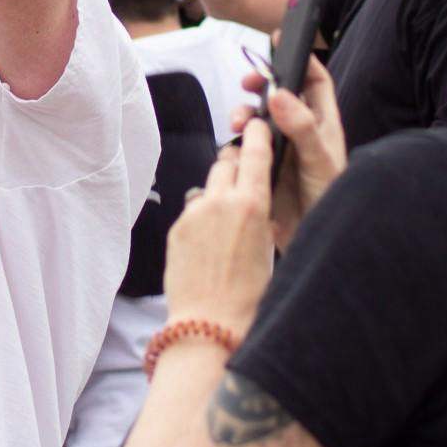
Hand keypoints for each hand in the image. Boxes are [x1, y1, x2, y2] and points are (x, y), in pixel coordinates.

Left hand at [162, 124, 276, 335]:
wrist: (209, 324)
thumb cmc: (248, 296)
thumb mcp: (269, 249)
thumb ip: (261, 216)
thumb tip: (257, 204)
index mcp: (252, 204)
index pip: (255, 152)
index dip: (257, 134)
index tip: (258, 123)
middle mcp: (220, 201)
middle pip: (228, 162)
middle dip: (236, 164)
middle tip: (244, 176)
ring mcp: (194, 212)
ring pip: (208, 184)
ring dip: (219, 191)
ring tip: (227, 218)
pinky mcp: (176, 226)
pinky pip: (193, 210)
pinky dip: (202, 216)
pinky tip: (209, 242)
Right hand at [229, 56, 346, 249]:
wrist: (312, 242)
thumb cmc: (328, 200)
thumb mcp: (319, 162)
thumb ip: (302, 128)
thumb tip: (280, 94)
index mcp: (321, 124)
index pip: (314, 82)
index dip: (300, 58)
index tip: (280, 40)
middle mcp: (300, 131)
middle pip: (278, 94)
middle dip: (261, 83)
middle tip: (247, 81)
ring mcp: (280, 148)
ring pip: (257, 118)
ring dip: (244, 113)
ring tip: (236, 122)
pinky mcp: (261, 166)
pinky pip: (243, 145)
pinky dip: (235, 142)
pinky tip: (234, 148)